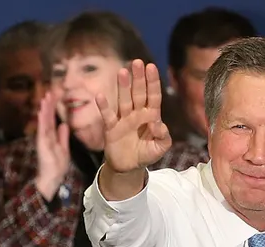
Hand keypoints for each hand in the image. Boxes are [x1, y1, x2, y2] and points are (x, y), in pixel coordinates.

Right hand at [34, 91, 71, 200]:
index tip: (55, 96)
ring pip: (44, 121)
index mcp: (51, 135)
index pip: (52, 119)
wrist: (52, 178)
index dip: (53, 108)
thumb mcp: (63, 148)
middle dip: (49, 104)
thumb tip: (63, 124)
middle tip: (50, 91)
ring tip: (45, 97)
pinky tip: (42, 111)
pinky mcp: (42, 143)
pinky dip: (42, 120)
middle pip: (47, 117)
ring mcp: (43, 138)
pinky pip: (42, 129)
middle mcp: (46, 135)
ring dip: (44, 109)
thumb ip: (63, 136)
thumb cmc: (57, 165)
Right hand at [94, 59, 171, 173]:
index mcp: (151, 116)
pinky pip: (108, 116)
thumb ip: (164, 137)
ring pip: (124, 100)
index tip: (151, 67)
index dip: (152, 82)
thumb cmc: (146, 154)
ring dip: (123, 87)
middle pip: (138, 93)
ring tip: (122, 72)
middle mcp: (137, 114)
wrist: (128, 167)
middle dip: (138, 78)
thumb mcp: (160, 148)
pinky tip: (100, 96)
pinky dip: (103, 107)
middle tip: (137, 62)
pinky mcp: (111, 128)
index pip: (153, 96)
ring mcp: (123, 119)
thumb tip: (158, 124)